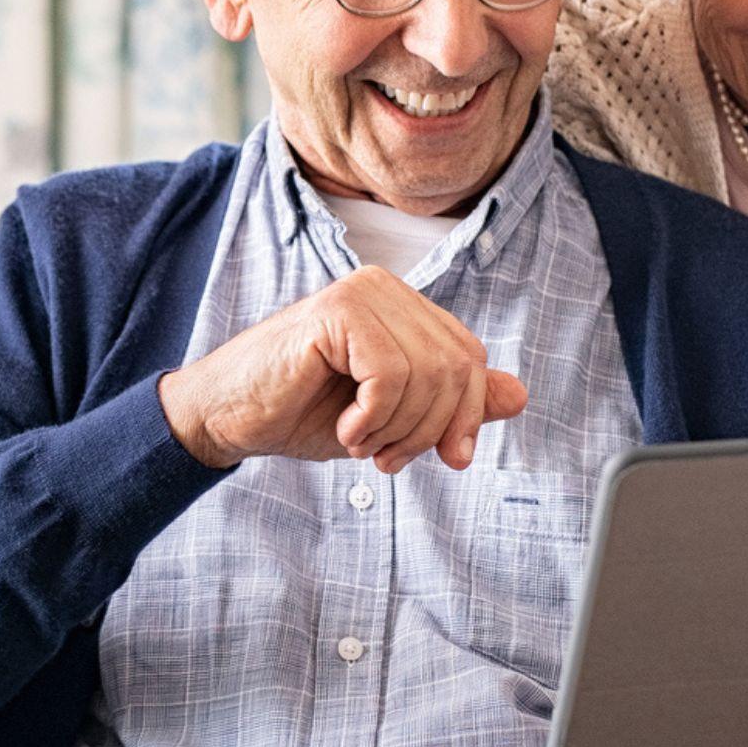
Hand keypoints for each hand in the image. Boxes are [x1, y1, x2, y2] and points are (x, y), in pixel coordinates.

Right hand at [158, 266, 528, 471]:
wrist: (228, 418)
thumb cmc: (301, 413)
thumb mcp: (392, 418)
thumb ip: (450, 404)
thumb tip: (519, 395)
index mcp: (403, 306)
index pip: (471, 357)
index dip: (466, 416)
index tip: (446, 459)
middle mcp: (385, 287)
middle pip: (457, 366)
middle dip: (431, 428)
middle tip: (388, 458)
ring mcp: (361, 292)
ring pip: (428, 372)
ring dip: (398, 428)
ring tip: (361, 442)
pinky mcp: (337, 311)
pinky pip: (391, 373)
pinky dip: (373, 418)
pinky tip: (346, 428)